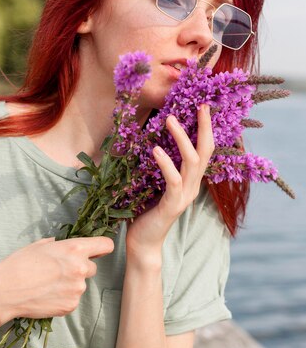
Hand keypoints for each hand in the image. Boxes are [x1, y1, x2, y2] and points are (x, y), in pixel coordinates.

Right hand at [0, 236, 113, 323]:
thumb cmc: (19, 264)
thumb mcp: (39, 245)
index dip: (101, 248)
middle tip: (59, 271)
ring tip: (47, 285)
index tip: (97, 251)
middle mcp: (80, 268)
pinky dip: (63, 298)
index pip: (105, 245)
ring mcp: (77, 289)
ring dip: (70, 285)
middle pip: (92, 267)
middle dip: (80, 268)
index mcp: (75, 249)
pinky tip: (46, 296)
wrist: (4, 291)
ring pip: (81, 285)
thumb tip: (62, 245)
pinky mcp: (71, 305)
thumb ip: (58, 245)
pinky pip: (72, 300)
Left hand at [126, 104, 213, 259]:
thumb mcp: (153, 183)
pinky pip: (173, 180)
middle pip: (205, 152)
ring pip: (191, 162)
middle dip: (204, 127)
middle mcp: (192, 187)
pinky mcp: (172, 205)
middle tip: (200, 105)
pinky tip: (155, 150)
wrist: (142, 242)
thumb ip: (159, 166)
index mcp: (190, 180)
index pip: (204, 150)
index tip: (203, 107)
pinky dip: (165, 163)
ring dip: (181, 139)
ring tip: (170, 119)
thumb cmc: (144, 211)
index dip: (206, 129)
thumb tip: (152, 139)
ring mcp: (184, 196)